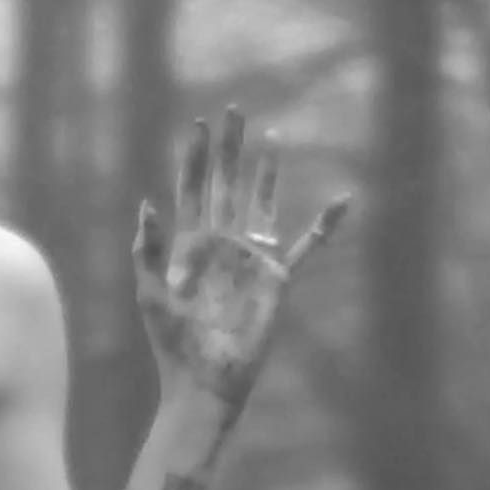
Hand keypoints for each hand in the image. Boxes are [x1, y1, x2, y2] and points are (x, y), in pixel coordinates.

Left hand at [133, 107, 347, 410]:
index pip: (193, 188)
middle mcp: (221, 243)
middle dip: (230, 148)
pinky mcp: (276, 280)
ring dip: (266, 171)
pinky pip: (307, 247)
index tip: (199, 124)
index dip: (195, 157)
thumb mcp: (150, 292)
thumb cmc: (170, 341)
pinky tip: (343, 201)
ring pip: (261, 202)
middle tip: (234, 110)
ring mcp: (250, 258)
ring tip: (272, 136)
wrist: (202, 379)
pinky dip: (325, 226)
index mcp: (188, 243)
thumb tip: (146, 204)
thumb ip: (146, 249)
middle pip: (227, 184)